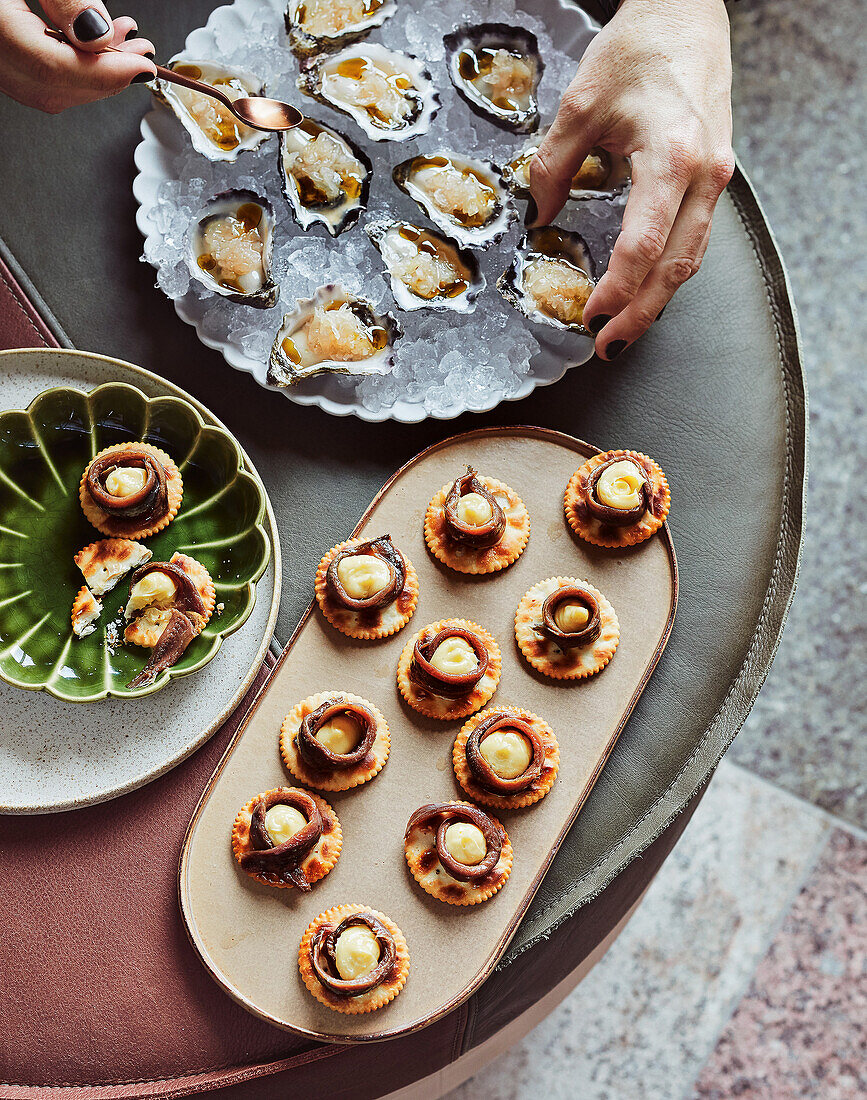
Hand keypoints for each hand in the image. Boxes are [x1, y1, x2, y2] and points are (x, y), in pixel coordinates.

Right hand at [0, 0, 155, 112]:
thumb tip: (99, 38)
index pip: (52, 69)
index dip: (105, 74)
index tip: (142, 66)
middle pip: (52, 86)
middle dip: (105, 77)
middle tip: (139, 56)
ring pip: (45, 87)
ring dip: (92, 72)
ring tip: (124, 44)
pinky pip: (33, 73)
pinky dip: (70, 65)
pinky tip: (93, 46)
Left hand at [528, 0, 734, 358]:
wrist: (686, 14)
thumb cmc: (640, 48)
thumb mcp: (580, 105)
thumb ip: (553, 168)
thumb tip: (538, 218)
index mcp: (671, 157)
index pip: (644, 245)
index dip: (617, 289)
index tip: (590, 316)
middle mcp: (704, 174)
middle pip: (676, 266)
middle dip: (640, 314)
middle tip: (609, 346)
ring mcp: (716, 178)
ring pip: (691, 258)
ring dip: (656, 300)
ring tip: (622, 330)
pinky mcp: (715, 178)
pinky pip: (695, 238)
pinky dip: (668, 271)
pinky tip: (645, 290)